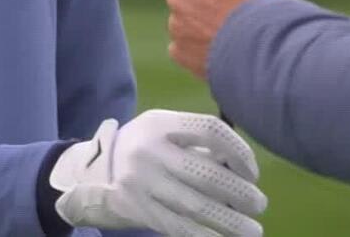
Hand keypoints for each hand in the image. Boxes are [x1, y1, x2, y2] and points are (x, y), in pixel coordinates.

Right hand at [49, 109, 266, 235]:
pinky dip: (205, 235)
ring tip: (252, 229)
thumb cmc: (142, 151)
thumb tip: (243, 169)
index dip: (239, 151)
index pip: (210, 130)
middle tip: (259, 204)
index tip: (252, 171)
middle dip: (240, 192)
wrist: (89, 173)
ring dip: (230, 221)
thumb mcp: (162, 134)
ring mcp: (140, 181)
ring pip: (195, 205)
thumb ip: (197, 145)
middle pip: (206, 172)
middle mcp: (148, 150)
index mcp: (160, 123)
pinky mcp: (137, 209)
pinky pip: (178, 226)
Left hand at [168, 0, 278, 79]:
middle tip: (229, 12)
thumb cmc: (261, 6)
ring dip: (200, 25)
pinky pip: (184, 45)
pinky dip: (198, 48)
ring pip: (185, 21)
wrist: (266, 49)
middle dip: (203, 1)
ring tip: (230, 34)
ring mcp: (176, 22)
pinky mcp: (178, 49)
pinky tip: (221, 49)